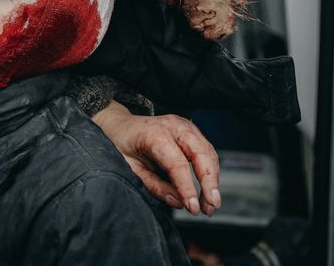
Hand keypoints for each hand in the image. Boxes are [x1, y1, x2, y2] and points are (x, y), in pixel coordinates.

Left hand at [91, 102, 220, 215]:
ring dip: (213, 179)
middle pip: (200, 153)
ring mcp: (185, 126)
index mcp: (154, 134)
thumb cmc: (122, 145)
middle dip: (209, 182)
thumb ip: (154, 186)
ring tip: (210, 204)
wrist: (120, 124)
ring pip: (208, 152)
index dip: (188, 188)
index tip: (194, 208)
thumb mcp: (130, 168)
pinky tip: (208, 189)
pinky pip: (206, 151)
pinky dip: (210, 171)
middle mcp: (173, 126)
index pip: (177, 163)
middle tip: (211, 207)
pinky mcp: (191, 131)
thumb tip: (179, 202)